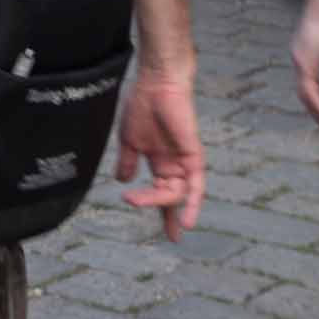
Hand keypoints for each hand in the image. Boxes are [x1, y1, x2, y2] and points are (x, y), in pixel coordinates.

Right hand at [113, 72, 204, 239]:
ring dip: (161, 203)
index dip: (162, 212)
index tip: (166, 235)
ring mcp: (185, 161)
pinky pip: (196, 186)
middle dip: (164, 214)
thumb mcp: (129, 139)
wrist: (156, 84)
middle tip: (149, 218)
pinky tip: (187, 220)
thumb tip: (122, 182)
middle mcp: (174, 164)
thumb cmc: (142, 105)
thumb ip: (127, 161)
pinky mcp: (193, 156)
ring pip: (177, 193)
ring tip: (140, 202)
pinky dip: (193, 204)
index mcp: (159, 161)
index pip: (162, 193)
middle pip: (170, 197)